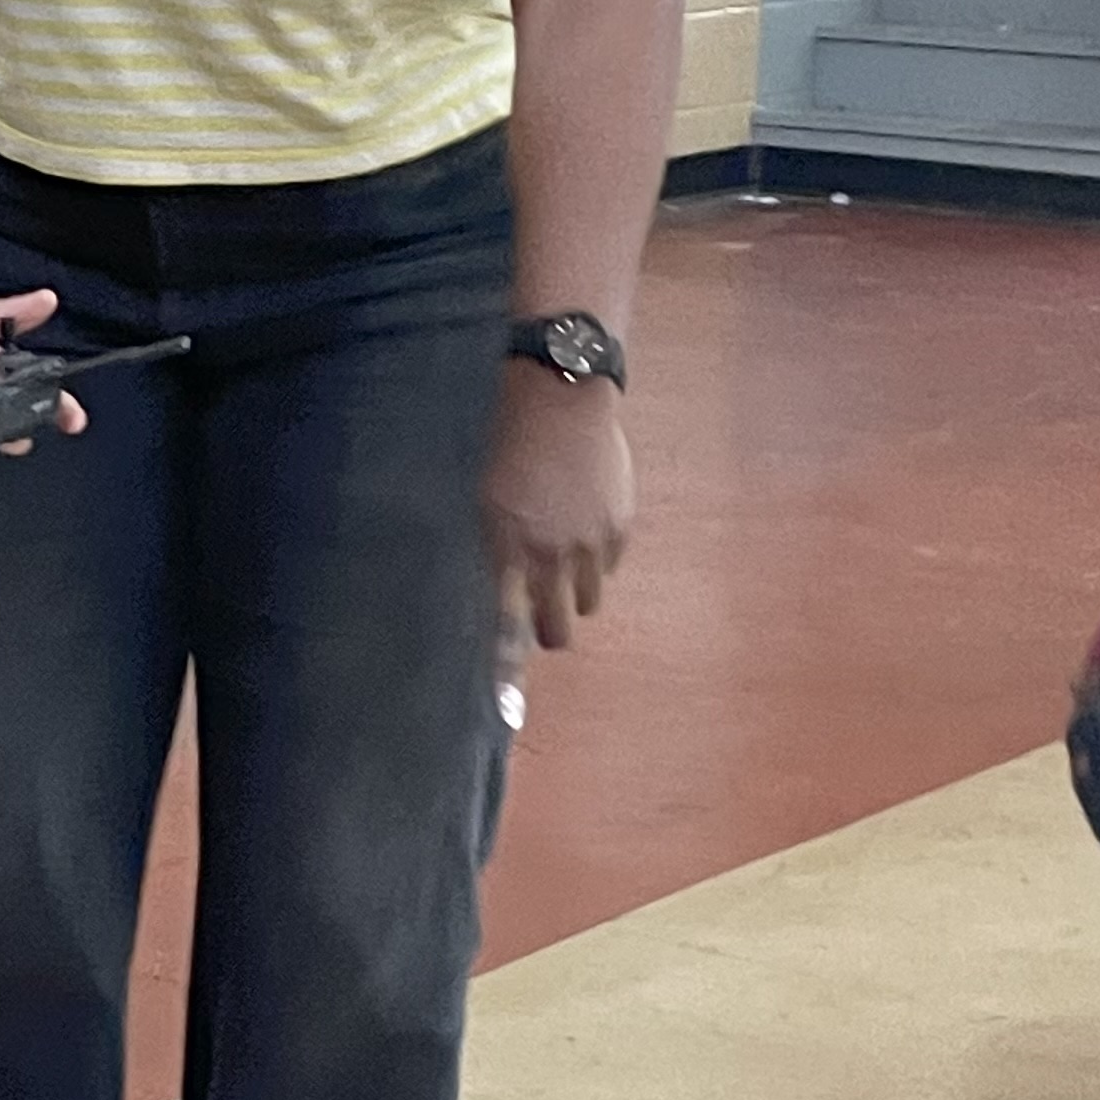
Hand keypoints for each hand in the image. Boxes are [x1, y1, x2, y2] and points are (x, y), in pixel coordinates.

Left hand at [482, 361, 632, 650]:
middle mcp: (548, 553)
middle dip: (550, 631)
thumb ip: (490, 544)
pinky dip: (597, 556)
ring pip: (588, 601)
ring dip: (574, 591)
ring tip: (563, 562)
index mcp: (505, 546)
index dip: (506, 669)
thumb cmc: (505, 438)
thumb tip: (492, 585)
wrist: (560, 394)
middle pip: (557, 627)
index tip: (507, 705)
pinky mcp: (617, 526)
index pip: (505, 624)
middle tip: (544, 621)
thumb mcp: (481, 492)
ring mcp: (588, 542)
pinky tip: (583, 524)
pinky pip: (609, 565)